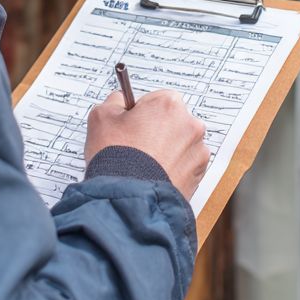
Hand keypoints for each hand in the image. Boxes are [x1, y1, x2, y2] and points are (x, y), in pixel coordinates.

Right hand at [85, 89, 208, 198]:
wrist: (129, 199)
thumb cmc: (117, 158)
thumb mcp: (101, 117)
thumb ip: (114, 101)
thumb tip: (120, 101)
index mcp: (169, 103)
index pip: (154, 101)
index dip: (138, 115)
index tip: (129, 128)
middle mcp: (190, 124)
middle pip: (169, 122)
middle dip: (154, 132)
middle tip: (134, 148)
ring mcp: (198, 150)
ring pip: (178, 145)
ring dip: (165, 152)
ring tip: (143, 166)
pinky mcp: (199, 174)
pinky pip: (184, 166)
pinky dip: (172, 170)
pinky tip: (153, 176)